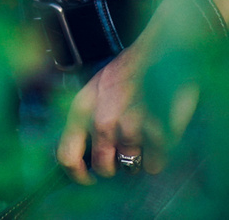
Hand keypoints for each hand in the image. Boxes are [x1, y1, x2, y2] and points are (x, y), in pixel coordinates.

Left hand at [57, 43, 157, 182]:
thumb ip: (86, 118)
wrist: (161, 50)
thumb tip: (83, 155)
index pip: (67, 156)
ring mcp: (131, 128)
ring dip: (138, 156)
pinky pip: (154, 165)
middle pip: (103, 168)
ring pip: (130, 166)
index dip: (77, 174)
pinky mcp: (157, 133)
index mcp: (82, 109)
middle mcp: (103, 121)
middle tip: (124, 149)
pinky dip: (157, 157)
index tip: (89, 178)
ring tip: (144, 133)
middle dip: (114, 164)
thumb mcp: (95, 88)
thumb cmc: (128, 71)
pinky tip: (158, 137)